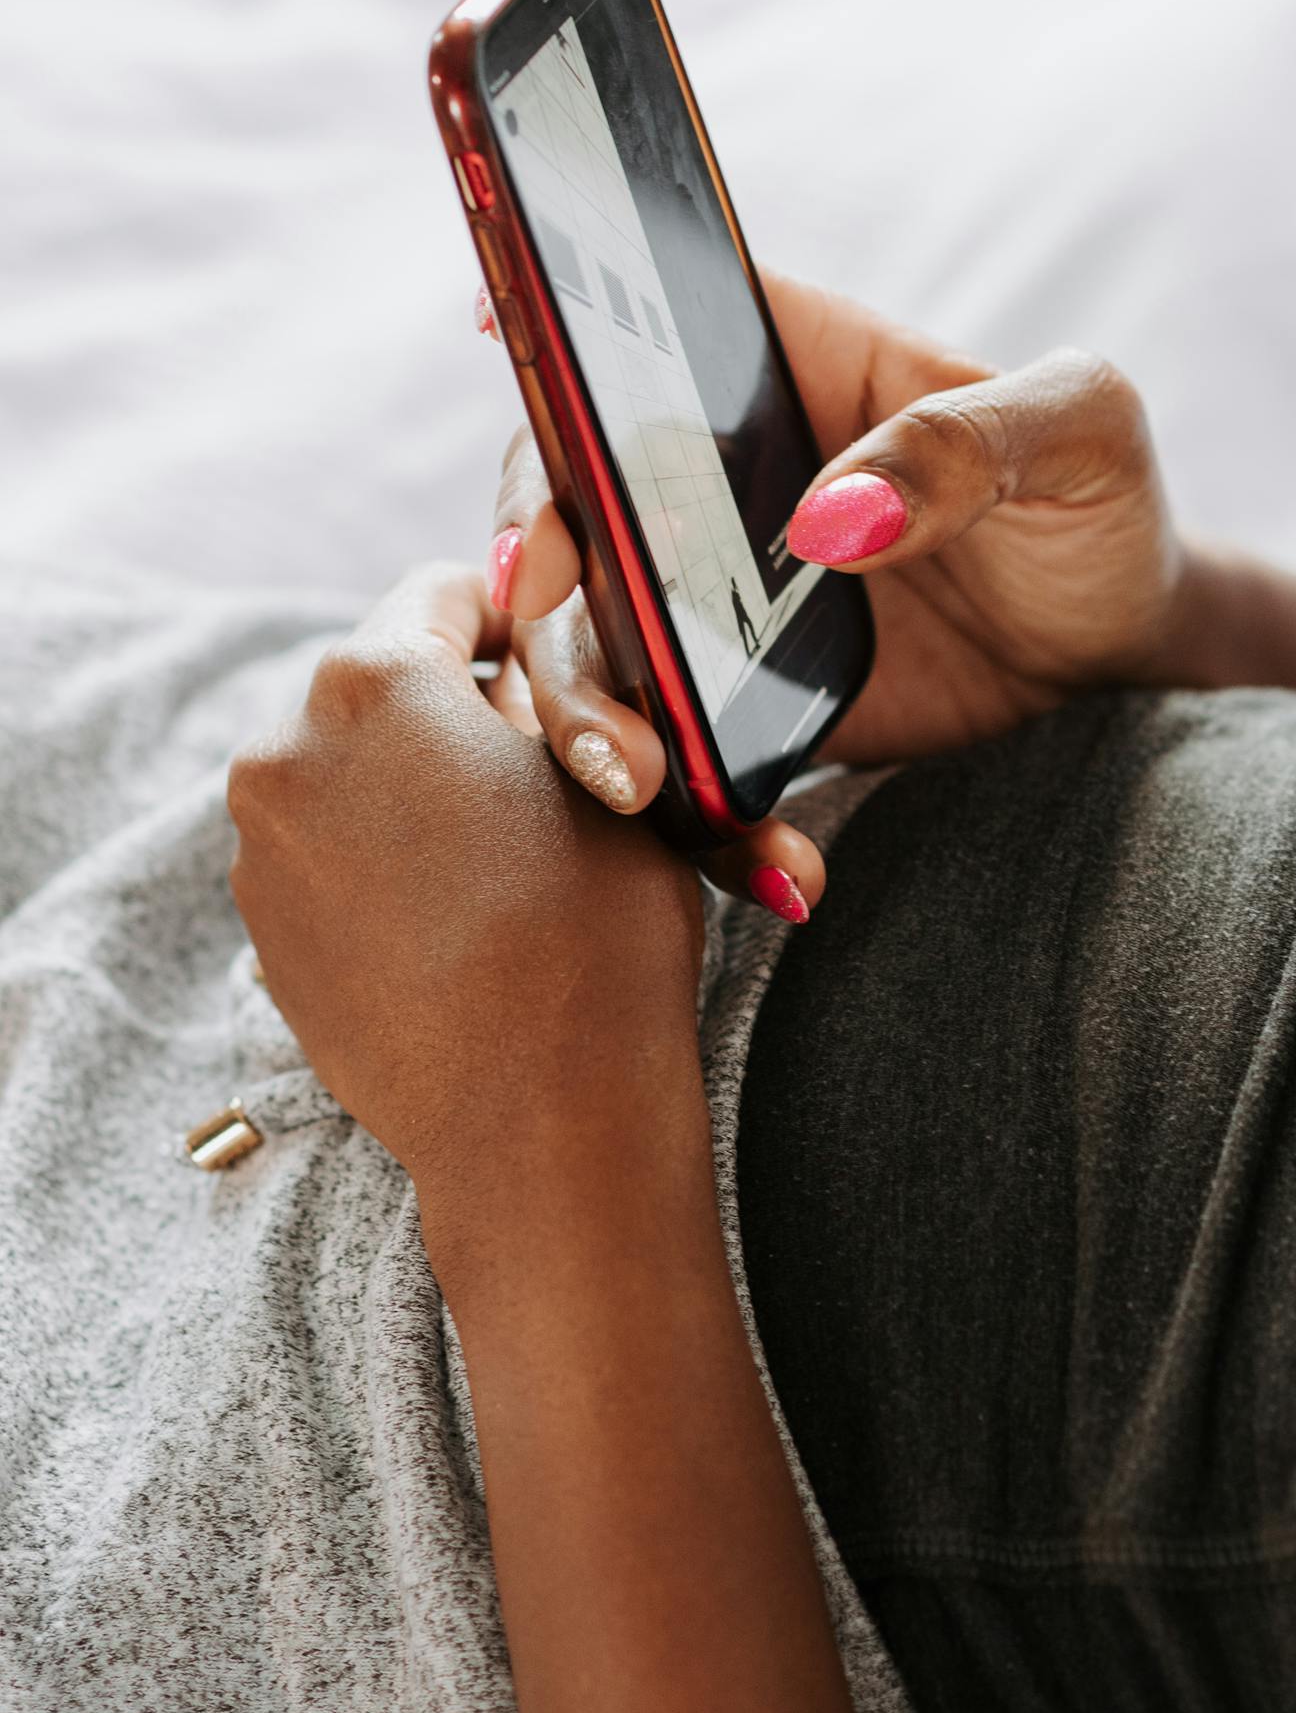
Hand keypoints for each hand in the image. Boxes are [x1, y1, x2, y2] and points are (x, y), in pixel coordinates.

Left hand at [227, 564, 707, 1258]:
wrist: (538, 1120)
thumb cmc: (595, 936)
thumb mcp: (618, 774)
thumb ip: (560, 685)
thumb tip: (529, 643)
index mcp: (375, 680)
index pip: (448, 592)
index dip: (518, 620)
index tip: (558, 665)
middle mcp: (287, 749)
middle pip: (387, 684)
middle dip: (461, 710)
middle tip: (550, 770)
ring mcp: (260, 847)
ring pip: (353, 772)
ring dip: (418, 787)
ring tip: (506, 855)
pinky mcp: (261, 929)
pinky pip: (328, 854)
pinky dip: (384, 861)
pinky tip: (459, 915)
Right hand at [490, 273, 1185, 822]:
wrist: (1127, 657)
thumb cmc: (1103, 502)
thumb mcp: (1079, 433)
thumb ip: (960, 446)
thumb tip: (831, 517)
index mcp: (787, 363)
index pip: (639, 325)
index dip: (551, 335)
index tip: (494, 338)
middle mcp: (719, 475)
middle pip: (569, 496)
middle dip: (537, 564)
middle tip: (547, 618)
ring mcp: (713, 596)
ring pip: (591, 643)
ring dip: (581, 709)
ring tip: (638, 780)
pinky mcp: (735, 707)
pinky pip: (674, 758)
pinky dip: (693, 820)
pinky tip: (776, 868)